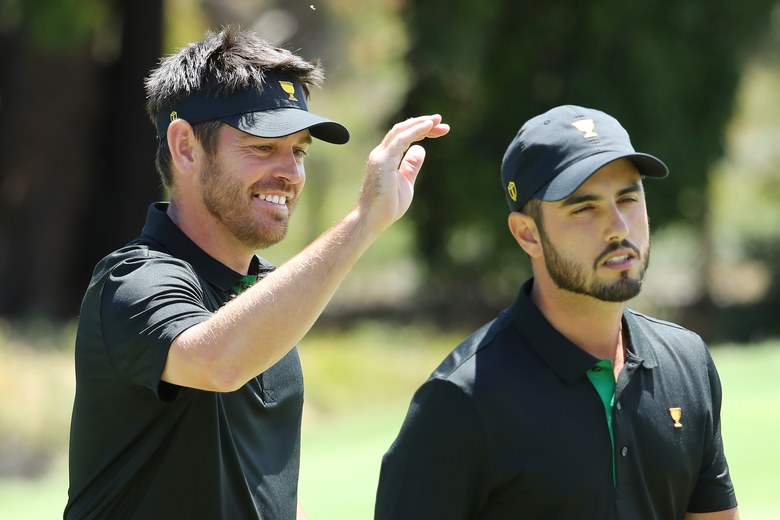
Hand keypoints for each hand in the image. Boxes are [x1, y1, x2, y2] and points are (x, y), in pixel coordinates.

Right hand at [358, 114, 448, 230]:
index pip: (403, 137)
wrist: (372, 219)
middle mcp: (381, 153)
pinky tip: (428, 126)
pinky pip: (401, 139)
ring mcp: (381, 156)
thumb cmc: (387, 206)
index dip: (421, 130)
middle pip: (402, 130)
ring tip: (438, 120)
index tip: (439, 130)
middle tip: (441, 121)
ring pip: (401, 130)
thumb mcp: (406, 182)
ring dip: (420, 123)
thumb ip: (411, 165)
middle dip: (423, 123)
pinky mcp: (383, 161)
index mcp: (386, 158)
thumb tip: (421, 149)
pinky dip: (415, 130)